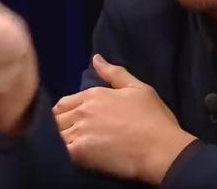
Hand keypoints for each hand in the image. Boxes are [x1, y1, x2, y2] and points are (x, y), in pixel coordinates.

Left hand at [53, 54, 196, 184]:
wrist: (160, 149)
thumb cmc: (154, 118)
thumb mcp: (139, 88)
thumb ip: (114, 73)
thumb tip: (96, 58)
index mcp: (94, 95)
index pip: (64, 103)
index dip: (65, 113)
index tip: (72, 122)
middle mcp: (83, 110)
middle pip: (56, 118)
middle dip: (60, 126)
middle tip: (70, 136)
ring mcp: (79, 131)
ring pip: (55, 135)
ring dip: (59, 140)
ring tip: (70, 147)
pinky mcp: (79, 153)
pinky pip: (59, 152)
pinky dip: (61, 154)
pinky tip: (72, 157)